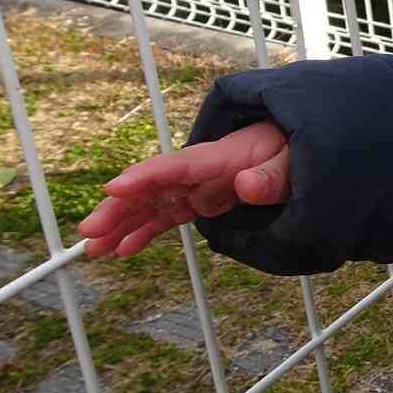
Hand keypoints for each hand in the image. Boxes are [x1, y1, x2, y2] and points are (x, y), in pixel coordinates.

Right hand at [75, 121, 290, 257]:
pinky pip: (169, 216)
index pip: (178, 165)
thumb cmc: (296, 148)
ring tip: (93, 248)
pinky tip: (122, 248)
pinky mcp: (205, 199)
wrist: (302, 144)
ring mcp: (201, 186)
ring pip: (154, 205)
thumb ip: (273, 175)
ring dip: (123, 225)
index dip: (146, 176)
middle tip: (90, 232)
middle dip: (121, 208)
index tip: (113, 187)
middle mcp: (203, 171)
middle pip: (155, 188)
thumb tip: (246, 186)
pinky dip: (145, 231)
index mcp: (222, 157)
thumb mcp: (295, 160)